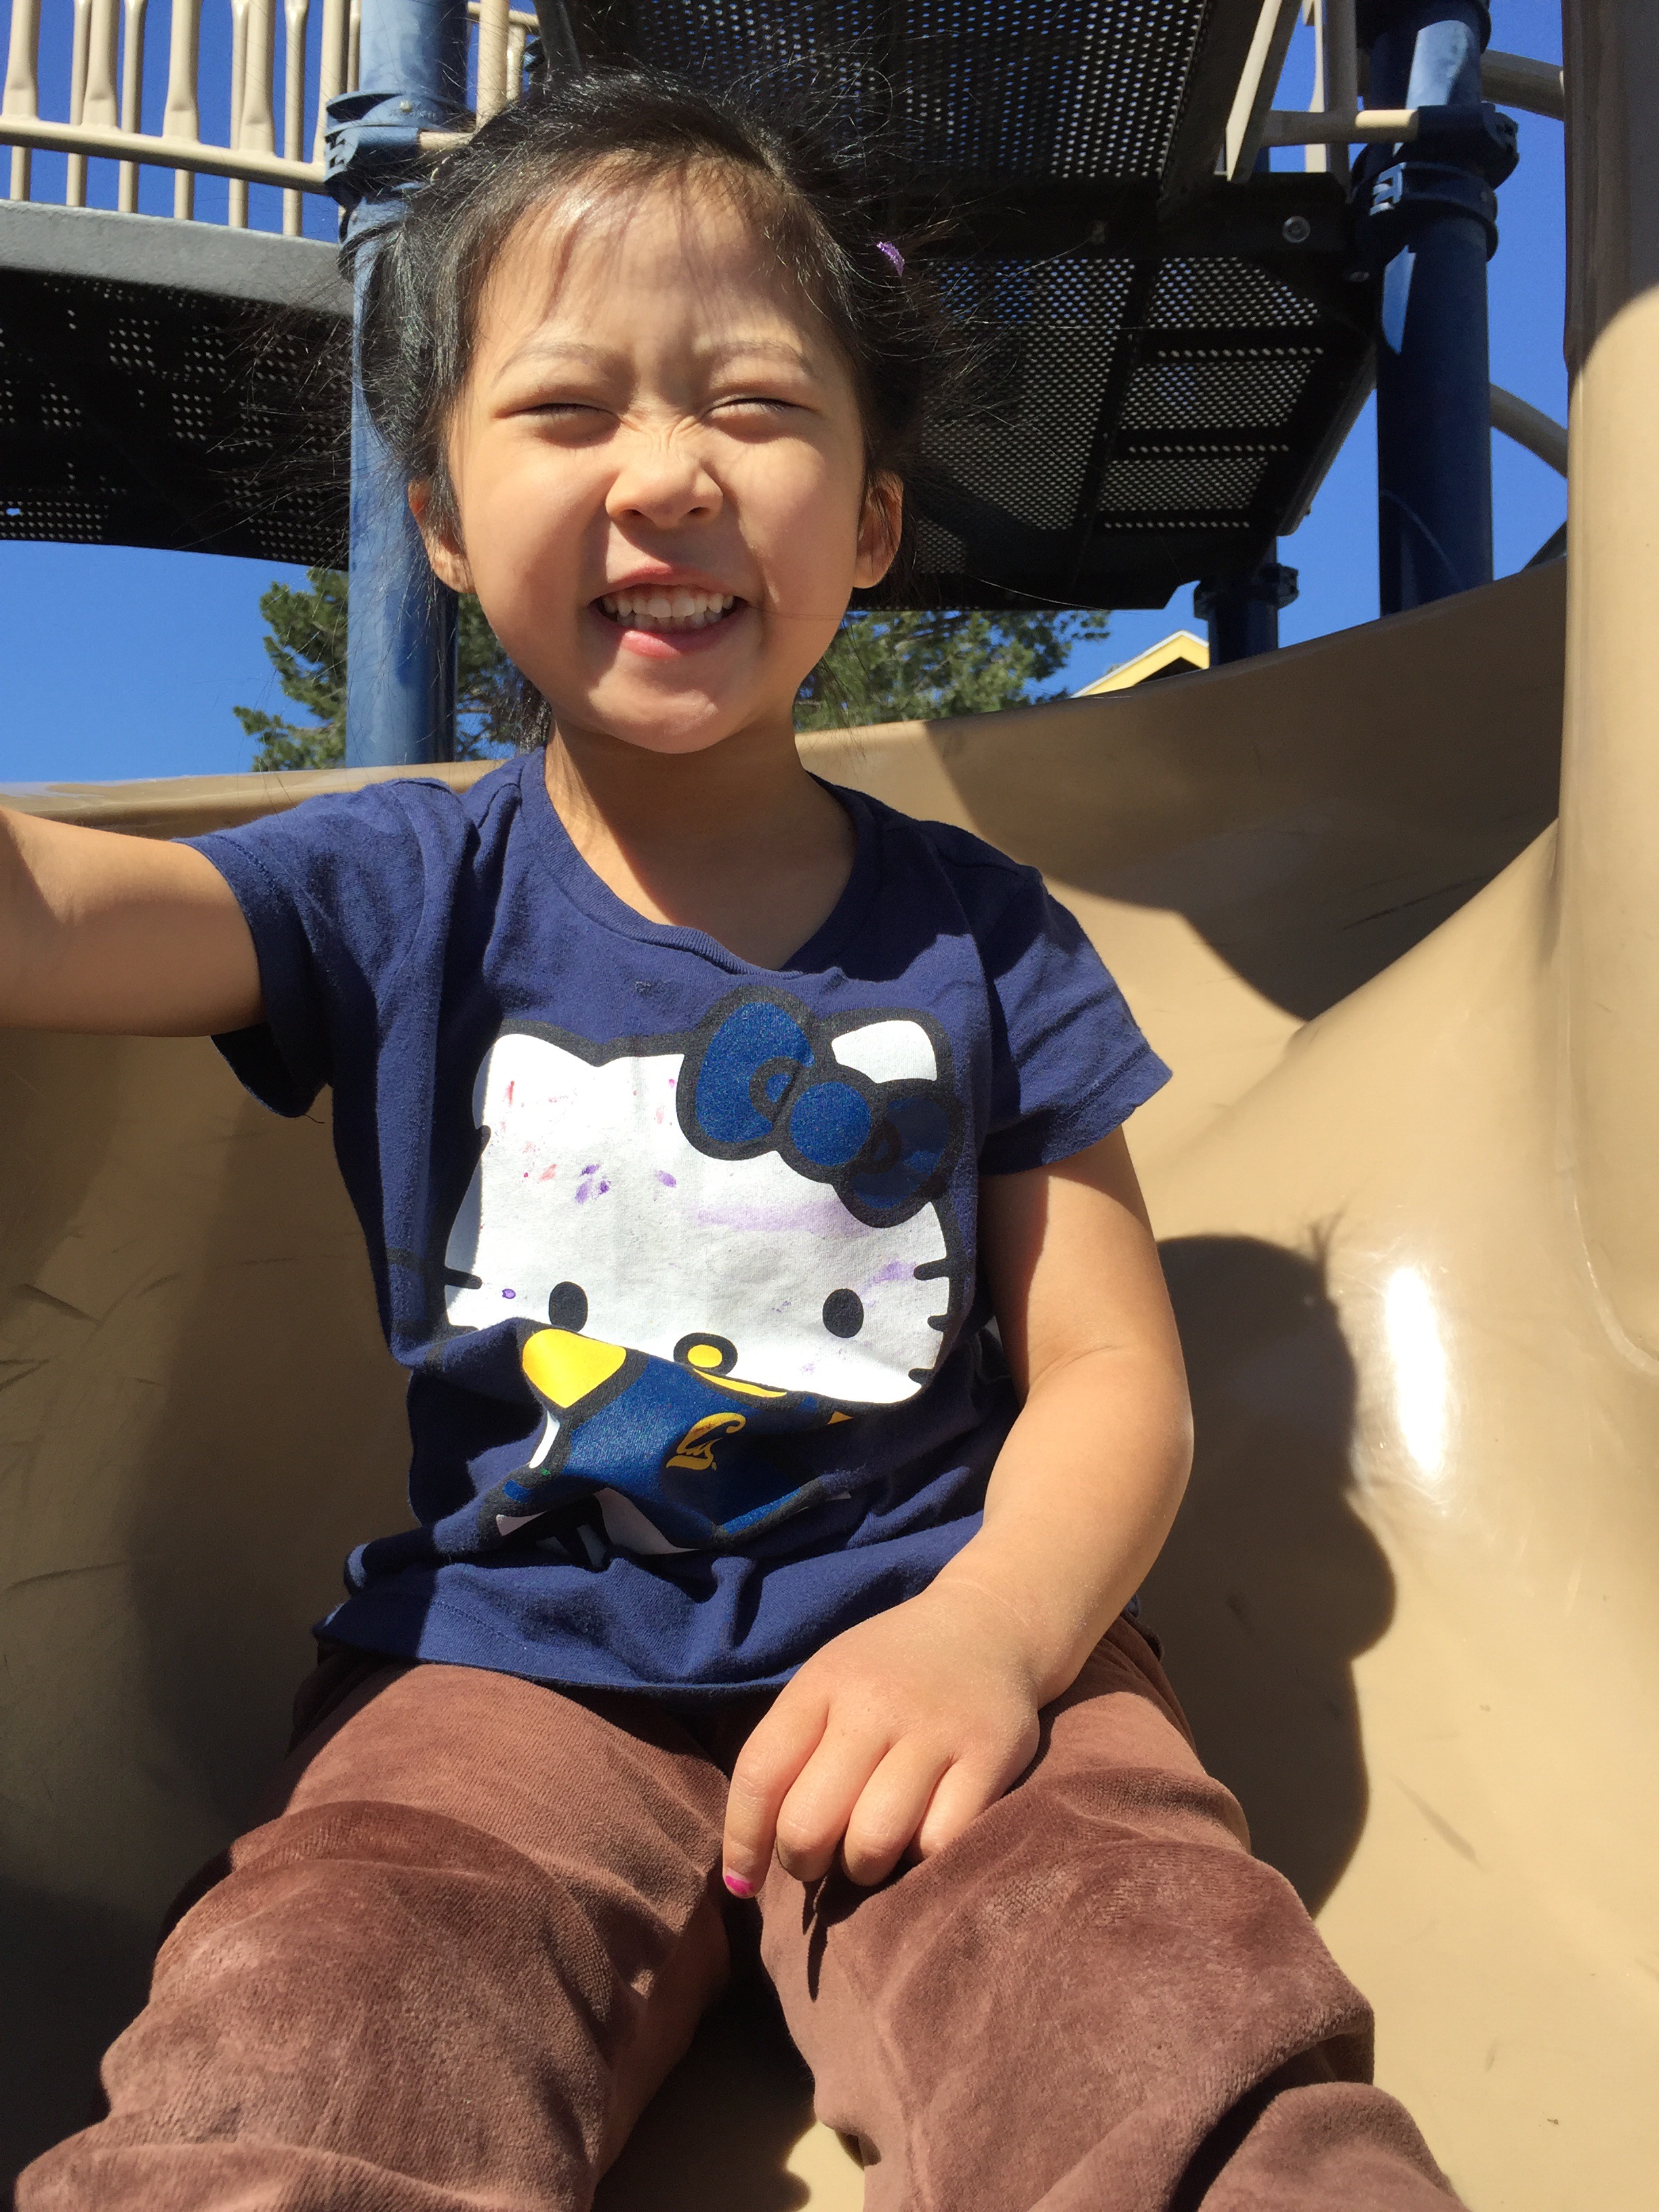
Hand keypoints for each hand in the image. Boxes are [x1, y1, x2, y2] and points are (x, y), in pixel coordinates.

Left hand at [721, 1579, 1044, 1893]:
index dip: (742, 1841)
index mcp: (823, 1683)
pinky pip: (940, 1842)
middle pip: (808, 1822)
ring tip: (870, 1849)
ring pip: (872, 1842)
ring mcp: (935, 1729)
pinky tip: (922, 1835)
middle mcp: (874, 1703)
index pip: (759, 1773)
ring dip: (862, 1868)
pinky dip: (923, 1858)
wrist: (990, 1622)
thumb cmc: (891, 1671)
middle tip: (821, 1856)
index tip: (743, 1881)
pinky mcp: (990, 1755)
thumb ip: (790, 1754)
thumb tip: (746, 1865)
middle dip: (803, 1861)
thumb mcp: (830, 1684)